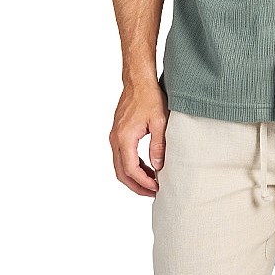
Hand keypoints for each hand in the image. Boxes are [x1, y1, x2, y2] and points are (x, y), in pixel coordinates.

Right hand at [110, 78, 167, 195]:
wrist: (138, 81)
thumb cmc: (150, 97)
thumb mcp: (160, 122)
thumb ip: (158, 145)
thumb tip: (157, 167)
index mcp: (125, 138)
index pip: (131, 169)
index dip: (144, 182)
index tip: (157, 188)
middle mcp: (115, 139)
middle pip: (121, 173)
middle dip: (136, 186)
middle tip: (152, 193)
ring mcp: (114, 137)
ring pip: (120, 166)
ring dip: (134, 177)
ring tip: (151, 183)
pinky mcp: (117, 134)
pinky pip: (121, 156)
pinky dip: (132, 166)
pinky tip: (146, 167)